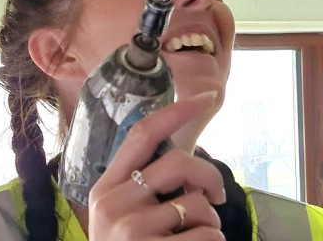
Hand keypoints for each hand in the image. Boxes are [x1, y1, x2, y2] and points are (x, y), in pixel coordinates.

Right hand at [89, 91, 226, 239]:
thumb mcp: (121, 214)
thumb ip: (147, 186)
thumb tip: (191, 167)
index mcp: (106, 187)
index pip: (142, 134)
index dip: (178, 111)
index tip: (209, 96)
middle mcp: (113, 203)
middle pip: (178, 163)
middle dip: (209, 175)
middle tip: (216, 194)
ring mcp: (130, 231)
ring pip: (198, 205)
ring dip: (211, 222)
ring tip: (198, 237)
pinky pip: (207, 237)